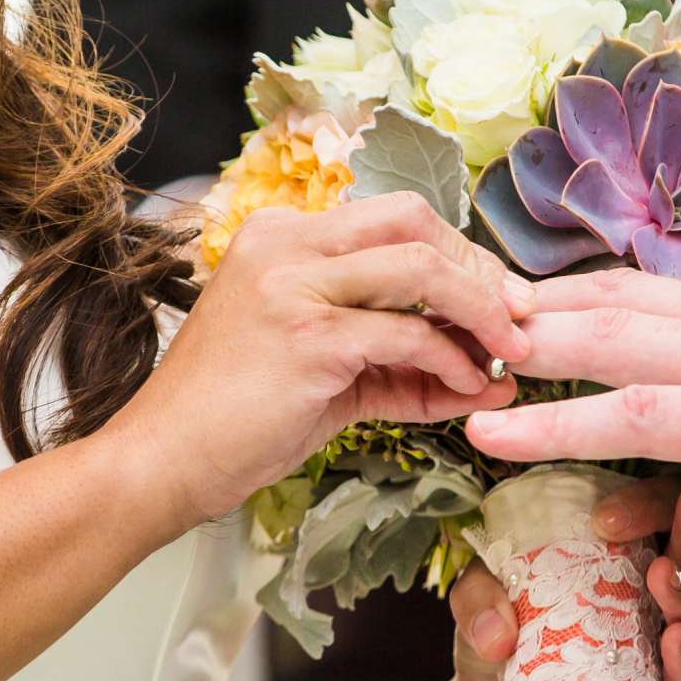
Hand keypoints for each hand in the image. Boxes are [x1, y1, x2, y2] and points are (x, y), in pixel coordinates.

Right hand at [109, 193, 529, 528]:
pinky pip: (407, 336)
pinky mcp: (307, 335)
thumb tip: (484, 371)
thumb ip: (399, 362)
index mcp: (282, 237)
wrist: (162, 462)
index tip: (500, 299)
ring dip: (482, 311)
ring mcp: (294, 284)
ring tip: (510, 354)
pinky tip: (470, 387)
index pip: (395, 219)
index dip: (459, 254)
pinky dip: (451, 360)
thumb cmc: (235, 421)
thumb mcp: (328, 375)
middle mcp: (285, 244)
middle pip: (415, 221)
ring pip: (421, 269)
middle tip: (518, 317)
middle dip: (480, 267)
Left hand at [443, 472, 680, 680]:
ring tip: (666, 578)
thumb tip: (498, 633)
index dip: (652, 502)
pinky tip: (676, 643)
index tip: (607, 516)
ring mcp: (666, 665)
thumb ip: (477, 598)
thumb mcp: (476, 608)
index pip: (663, 513)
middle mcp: (658, 608)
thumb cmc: (497, 653)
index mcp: (623, 563)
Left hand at [463, 267, 680, 512]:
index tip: (516, 304)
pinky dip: (549, 422)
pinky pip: (632, 415)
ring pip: (601, 342)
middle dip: (522, 308)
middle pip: (609, 299)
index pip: (655, 294)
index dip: (579, 297)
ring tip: (436, 362)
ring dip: (511, 352)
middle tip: (442, 317)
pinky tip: (487, 434)